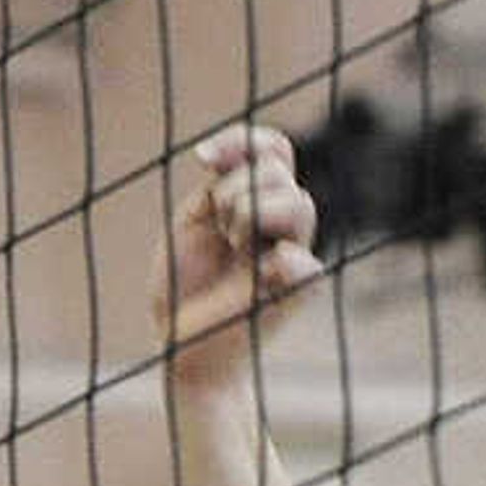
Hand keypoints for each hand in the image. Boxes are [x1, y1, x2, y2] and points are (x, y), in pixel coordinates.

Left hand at [155, 123, 327, 374]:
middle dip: (235, 191)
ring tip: (231, 245)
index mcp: (261, 201)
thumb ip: (216, 187)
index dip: (243, 142)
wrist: (181, 343)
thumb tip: (213, 155)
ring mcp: (293, 253)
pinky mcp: (298, 291)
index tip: (200, 159)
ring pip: (298, 204)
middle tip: (218, 229)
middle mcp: (283, 223)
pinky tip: (260, 272)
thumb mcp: (192, 223)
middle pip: (278, 171)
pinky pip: (304, 263)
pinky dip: (282, 262)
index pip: (273, 149)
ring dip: (250, 216)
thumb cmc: (185, 285)